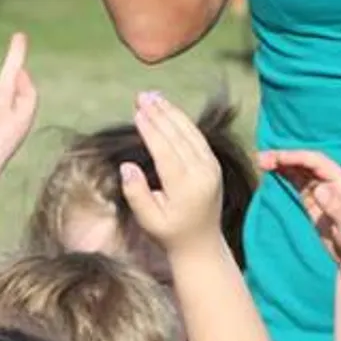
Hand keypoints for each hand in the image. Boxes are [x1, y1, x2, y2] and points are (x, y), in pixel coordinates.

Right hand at [116, 92, 225, 254]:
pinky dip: (183, 121)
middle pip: (178, 137)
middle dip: (159, 114)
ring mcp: (211, 168)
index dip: (151, 130)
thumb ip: (137, 194)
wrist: (201, 244)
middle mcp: (203, 174)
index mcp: (186, 188)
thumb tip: (127, 166)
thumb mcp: (148, 220)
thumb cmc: (169, 233)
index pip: (166, 152)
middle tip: (141, 96)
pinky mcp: (213, 164)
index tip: (137, 112)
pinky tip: (169, 110)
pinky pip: (198, 137)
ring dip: (171, 112)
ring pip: (190, 133)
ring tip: (152, 96)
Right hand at [257, 149, 340, 261]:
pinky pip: (297, 181)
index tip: (276, 158)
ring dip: (281, 163)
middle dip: (284, 157)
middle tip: (260, 159)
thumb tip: (318, 189)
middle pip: (305, 161)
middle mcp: (331, 180)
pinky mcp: (313, 200)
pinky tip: (271, 172)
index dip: (295, 157)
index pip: (315, 161)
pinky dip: (284, 174)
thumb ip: (335, 208)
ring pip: (299, 169)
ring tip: (260, 162)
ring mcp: (321, 189)